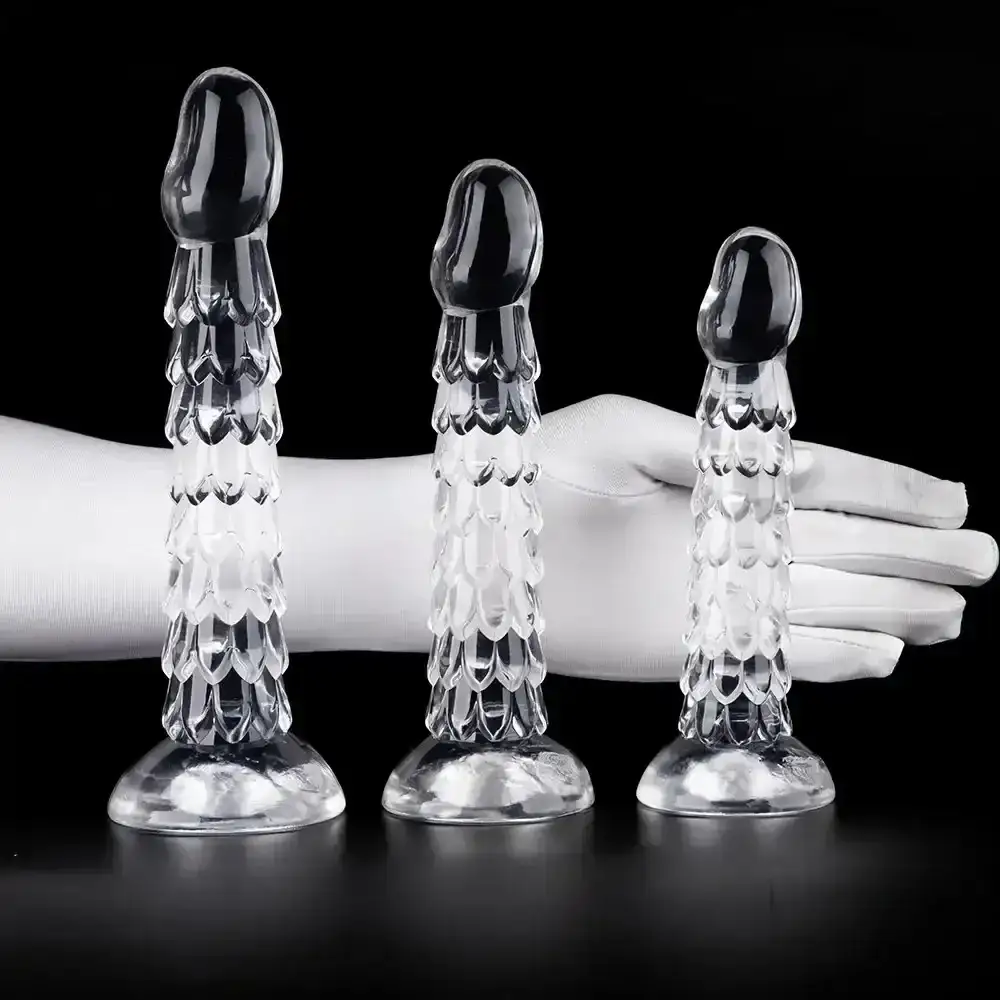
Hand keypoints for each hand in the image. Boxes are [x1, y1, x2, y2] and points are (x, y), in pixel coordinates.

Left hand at [532, 394, 996, 681]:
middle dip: (912, 552)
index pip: (823, 478)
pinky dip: (827, 657)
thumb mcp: (620, 430)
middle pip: (837, 545)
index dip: (890, 488)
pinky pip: (770, 652)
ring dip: (888, 608)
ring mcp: (709, 591)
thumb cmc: (535, 468)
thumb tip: (794, 469)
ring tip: (950, 613)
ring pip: (818, 602)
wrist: (470, 542)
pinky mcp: (685, 642)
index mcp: (715, 473)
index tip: (952, 498)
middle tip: (980, 559)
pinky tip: (883, 654)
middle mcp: (722, 535)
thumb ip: (707, 450)